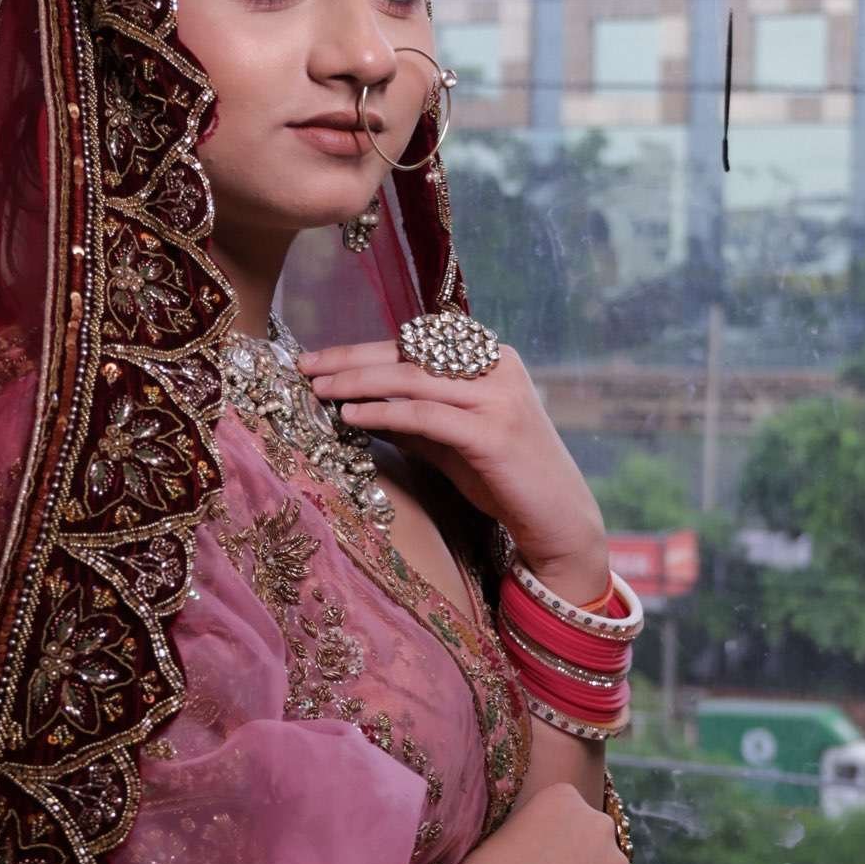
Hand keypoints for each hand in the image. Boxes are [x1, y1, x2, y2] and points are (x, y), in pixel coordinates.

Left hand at [298, 335, 607, 597]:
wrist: (559, 521)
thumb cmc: (506, 480)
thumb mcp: (453, 441)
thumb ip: (416, 419)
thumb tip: (361, 404)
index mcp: (492, 359)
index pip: (417, 342)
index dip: (365, 347)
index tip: (321, 358)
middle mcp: (498, 368)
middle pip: (410, 352)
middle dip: (351, 358)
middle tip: (305, 366)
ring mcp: (498, 398)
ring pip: (412, 377)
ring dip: (358, 381)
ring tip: (318, 389)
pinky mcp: (492, 433)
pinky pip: (425, 415)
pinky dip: (384, 412)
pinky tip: (351, 416)